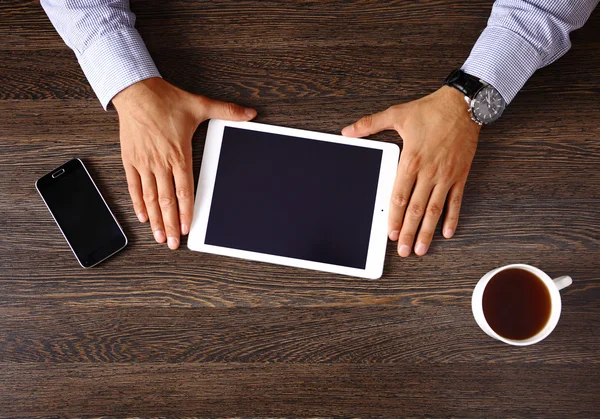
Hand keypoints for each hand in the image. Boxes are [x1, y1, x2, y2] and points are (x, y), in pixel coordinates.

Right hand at [113, 77, 256, 249]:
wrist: (136, 92)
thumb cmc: (166, 101)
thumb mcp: (200, 105)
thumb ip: (227, 112)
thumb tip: (250, 114)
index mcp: (179, 155)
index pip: (185, 191)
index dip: (186, 212)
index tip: (186, 228)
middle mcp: (161, 163)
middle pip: (166, 201)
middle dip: (170, 224)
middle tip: (172, 243)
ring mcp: (144, 163)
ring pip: (150, 198)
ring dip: (155, 219)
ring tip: (158, 236)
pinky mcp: (131, 160)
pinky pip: (134, 186)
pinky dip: (138, 203)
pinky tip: (142, 216)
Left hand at [342, 86, 479, 256]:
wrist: (464, 105)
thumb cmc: (430, 110)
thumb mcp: (396, 114)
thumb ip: (370, 124)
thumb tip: (347, 131)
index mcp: (410, 160)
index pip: (399, 196)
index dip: (395, 218)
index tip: (391, 234)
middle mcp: (428, 172)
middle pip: (416, 209)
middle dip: (410, 233)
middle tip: (405, 251)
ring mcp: (445, 176)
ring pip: (435, 210)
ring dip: (428, 232)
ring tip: (422, 249)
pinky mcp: (460, 175)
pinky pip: (456, 201)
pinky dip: (452, 218)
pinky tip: (447, 232)